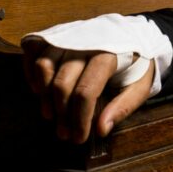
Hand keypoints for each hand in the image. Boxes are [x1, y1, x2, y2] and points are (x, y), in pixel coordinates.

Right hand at [22, 41, 154, 143]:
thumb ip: (123, 106)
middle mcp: (85, 41)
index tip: (79, 138)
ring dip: (43, 95)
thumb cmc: (136, 62)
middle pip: (62, 82)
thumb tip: (101, 130)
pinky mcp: (56, 33)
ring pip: (43, 66)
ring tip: (50, 114)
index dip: (79, 119)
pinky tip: (39, 90)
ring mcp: (68, 34)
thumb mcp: (140, 85)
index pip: (86, 91)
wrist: (132, 33)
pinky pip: (33, 51)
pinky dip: (31, 72)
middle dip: (61, 114)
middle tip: (64, 133)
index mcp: (110, 53)